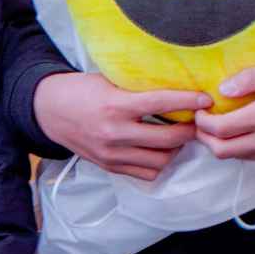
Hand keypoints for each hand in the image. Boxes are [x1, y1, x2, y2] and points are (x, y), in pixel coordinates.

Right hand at [33, 71, 210, 180]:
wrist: (48, 111)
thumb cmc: (80, 90)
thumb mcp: (108, 80)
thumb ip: (137, 88)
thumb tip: (173, 84)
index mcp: (115, 105)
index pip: (162, 104)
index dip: (189, 101)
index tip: (206, 99)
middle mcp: (115, 133)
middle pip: (168, 138)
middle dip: (190, 129)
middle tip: (198, 120)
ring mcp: (112, 154)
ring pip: (161, 160)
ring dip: (176, 148)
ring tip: (179, 135)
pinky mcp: (110, 167)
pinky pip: (146, 173)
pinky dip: (159, 162)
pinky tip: (160, 149)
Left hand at [194, 61, 254, 170]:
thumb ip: (252, 78)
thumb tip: (222, 90)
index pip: (221, 129)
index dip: (203, 122)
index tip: (199, 111)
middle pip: (223, 150)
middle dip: (205, 137)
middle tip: (202, 123)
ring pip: (239, 157)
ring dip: (225, 144)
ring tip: (223, 125)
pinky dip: (247, 148)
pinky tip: (251, 131)